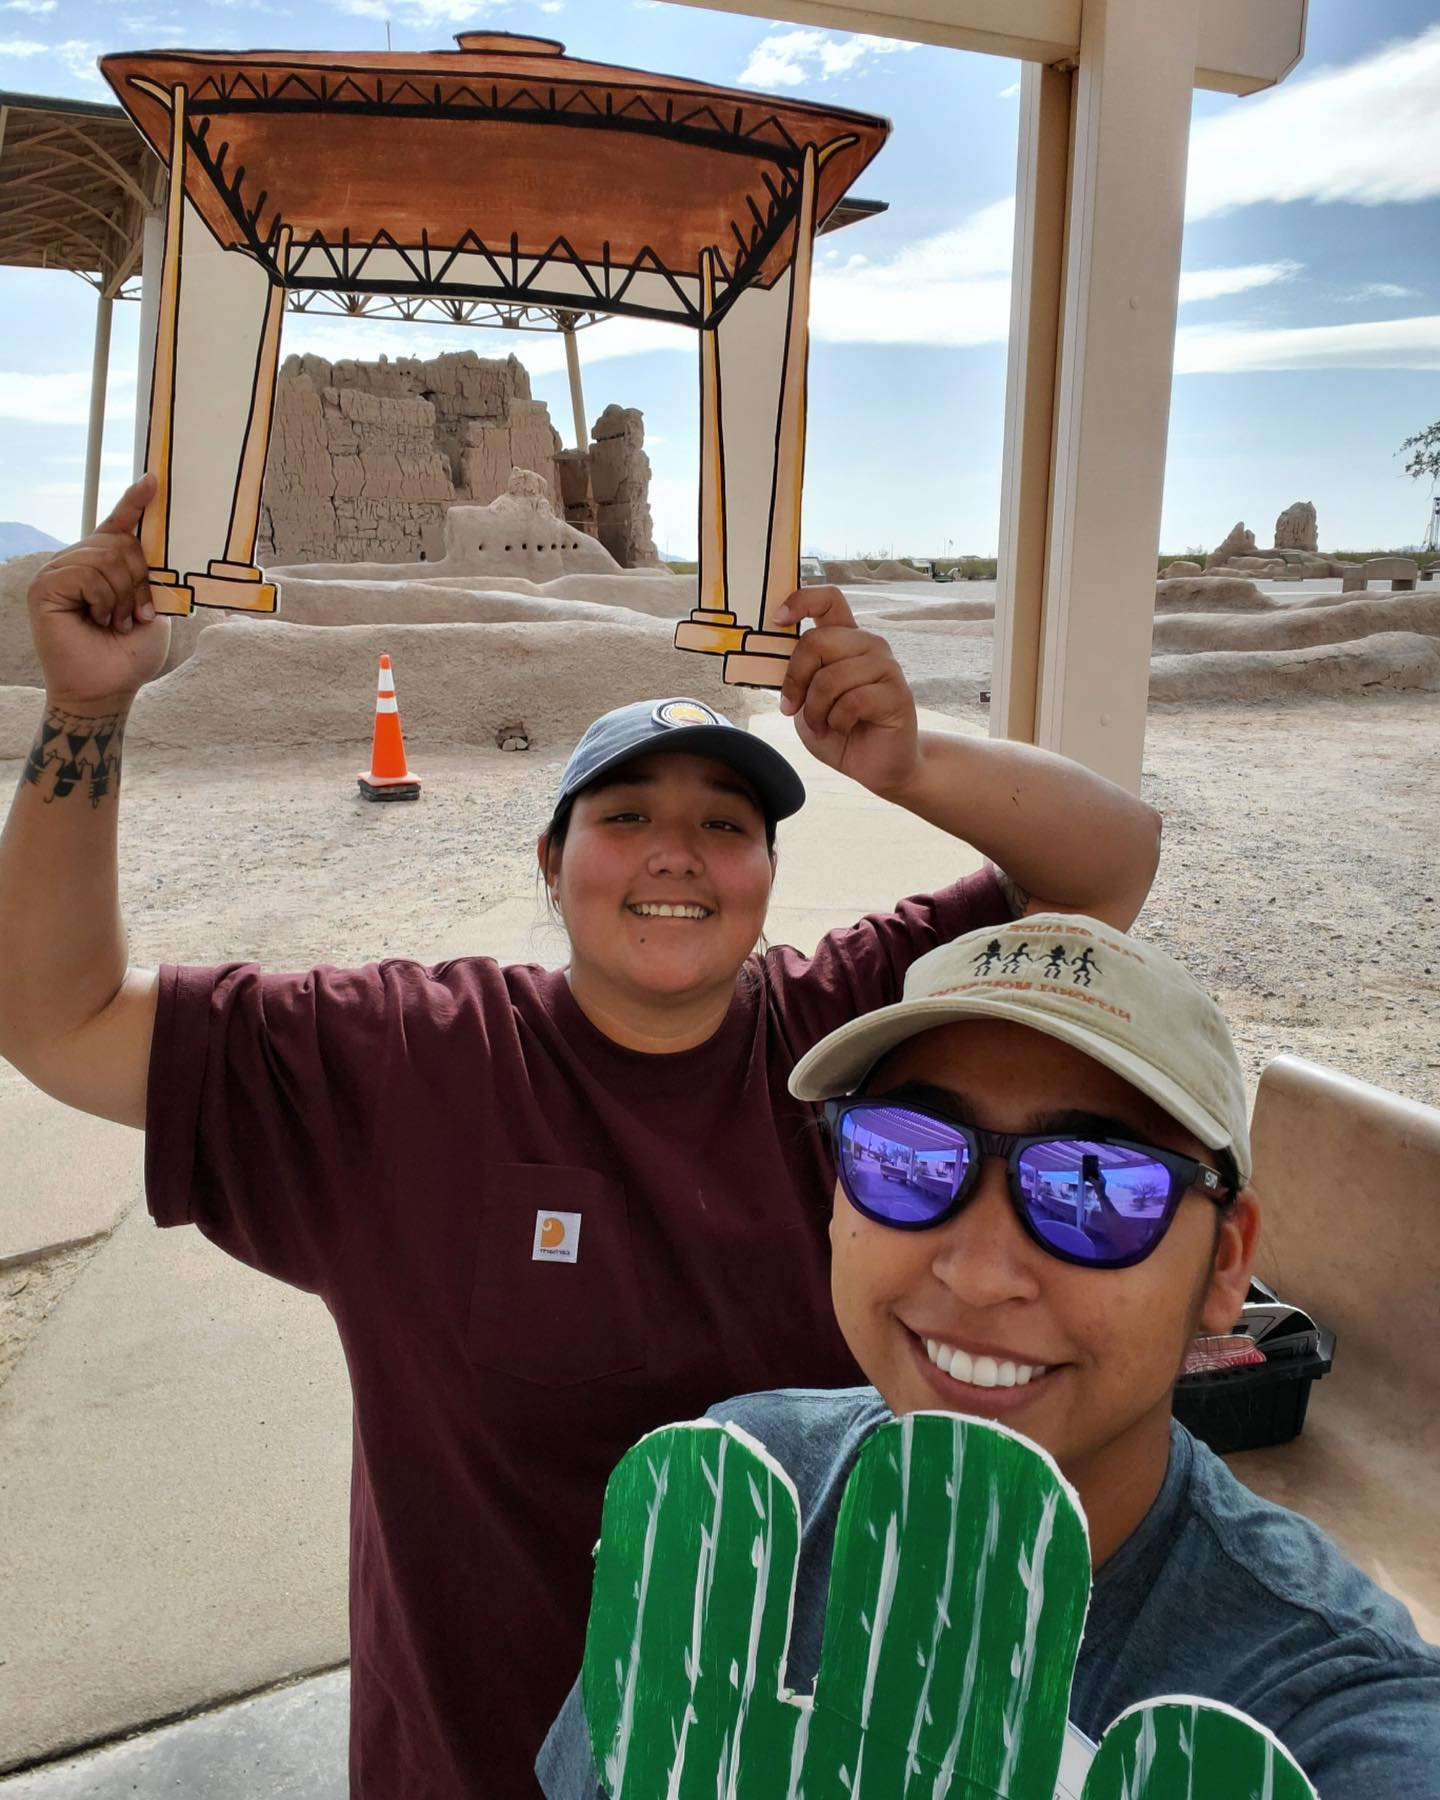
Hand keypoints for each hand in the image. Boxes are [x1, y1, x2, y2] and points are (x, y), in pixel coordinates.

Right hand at [26, 474, 169, 709]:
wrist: (108, 689)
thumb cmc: (129, 654)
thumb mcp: (154, 607)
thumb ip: (153, 574)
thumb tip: (159, 541)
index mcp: (104, 564)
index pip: (119, 526)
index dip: (136, 503)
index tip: (155, 481)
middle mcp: (79, 561)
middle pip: (121, 542)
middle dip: (140, 580)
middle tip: (136, 613)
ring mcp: (58, 571)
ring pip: (106, 556)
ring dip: (122, 595)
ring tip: (114, 621)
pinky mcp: (44, 586)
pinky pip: (86, 573)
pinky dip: (102, 599)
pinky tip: (95, 619)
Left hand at [772, 586, 921, 796]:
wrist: (876, 766)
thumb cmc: (839, 729)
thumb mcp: (805, 700)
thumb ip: (797, 675)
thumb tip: (772, 655)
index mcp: (845, 639)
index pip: (829, 600)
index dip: (801, 601)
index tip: (777, 619)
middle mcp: (868, 645)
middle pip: (818, 641)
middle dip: (796, 679)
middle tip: (792, 707)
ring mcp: (886, 667)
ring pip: (832, 677)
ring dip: (816, 710)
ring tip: (822, 725)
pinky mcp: (897, 694)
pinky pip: (853, 701)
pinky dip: (837, 722)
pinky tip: (843, 728)